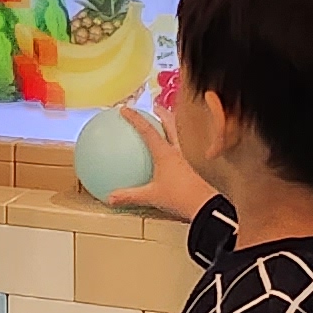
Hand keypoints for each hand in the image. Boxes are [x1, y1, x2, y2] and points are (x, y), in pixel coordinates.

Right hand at [103, 105, 214, 221]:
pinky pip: (176, 150)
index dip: (135, 118)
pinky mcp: (187, 167)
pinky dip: (168, 144)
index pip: (147, 130)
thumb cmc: (178, 197)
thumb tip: (110, 198)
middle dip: (161, 113)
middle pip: (169, 125)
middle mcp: (175, 151)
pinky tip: (162, 154)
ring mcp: (182, 159)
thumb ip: (129, 195)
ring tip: (160, 123)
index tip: (125, 109)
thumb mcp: (150, 196)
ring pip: (175, 135)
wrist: (203, 205)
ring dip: (168, 126)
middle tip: (153, 106)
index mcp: (164, 153)